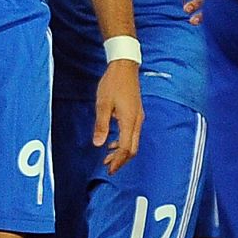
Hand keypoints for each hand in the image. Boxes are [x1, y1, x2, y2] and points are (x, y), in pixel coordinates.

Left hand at [95, 58, 142, 173]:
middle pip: (132, 148)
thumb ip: (101, 125)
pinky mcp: (136, 113)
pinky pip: (132, 133)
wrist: (124, 67)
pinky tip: (112, 141)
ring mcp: (138, 117)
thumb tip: (98, 144)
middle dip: (121, 160)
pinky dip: (123, 141)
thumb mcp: (103, 104)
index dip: (118, 161)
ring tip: (108, 157)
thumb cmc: (113, 83)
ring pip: (133, 142)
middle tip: (109, 167)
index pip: (125, 148)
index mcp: (130, 121)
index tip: (109, 170)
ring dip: (121, 152)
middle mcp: (137, 121)